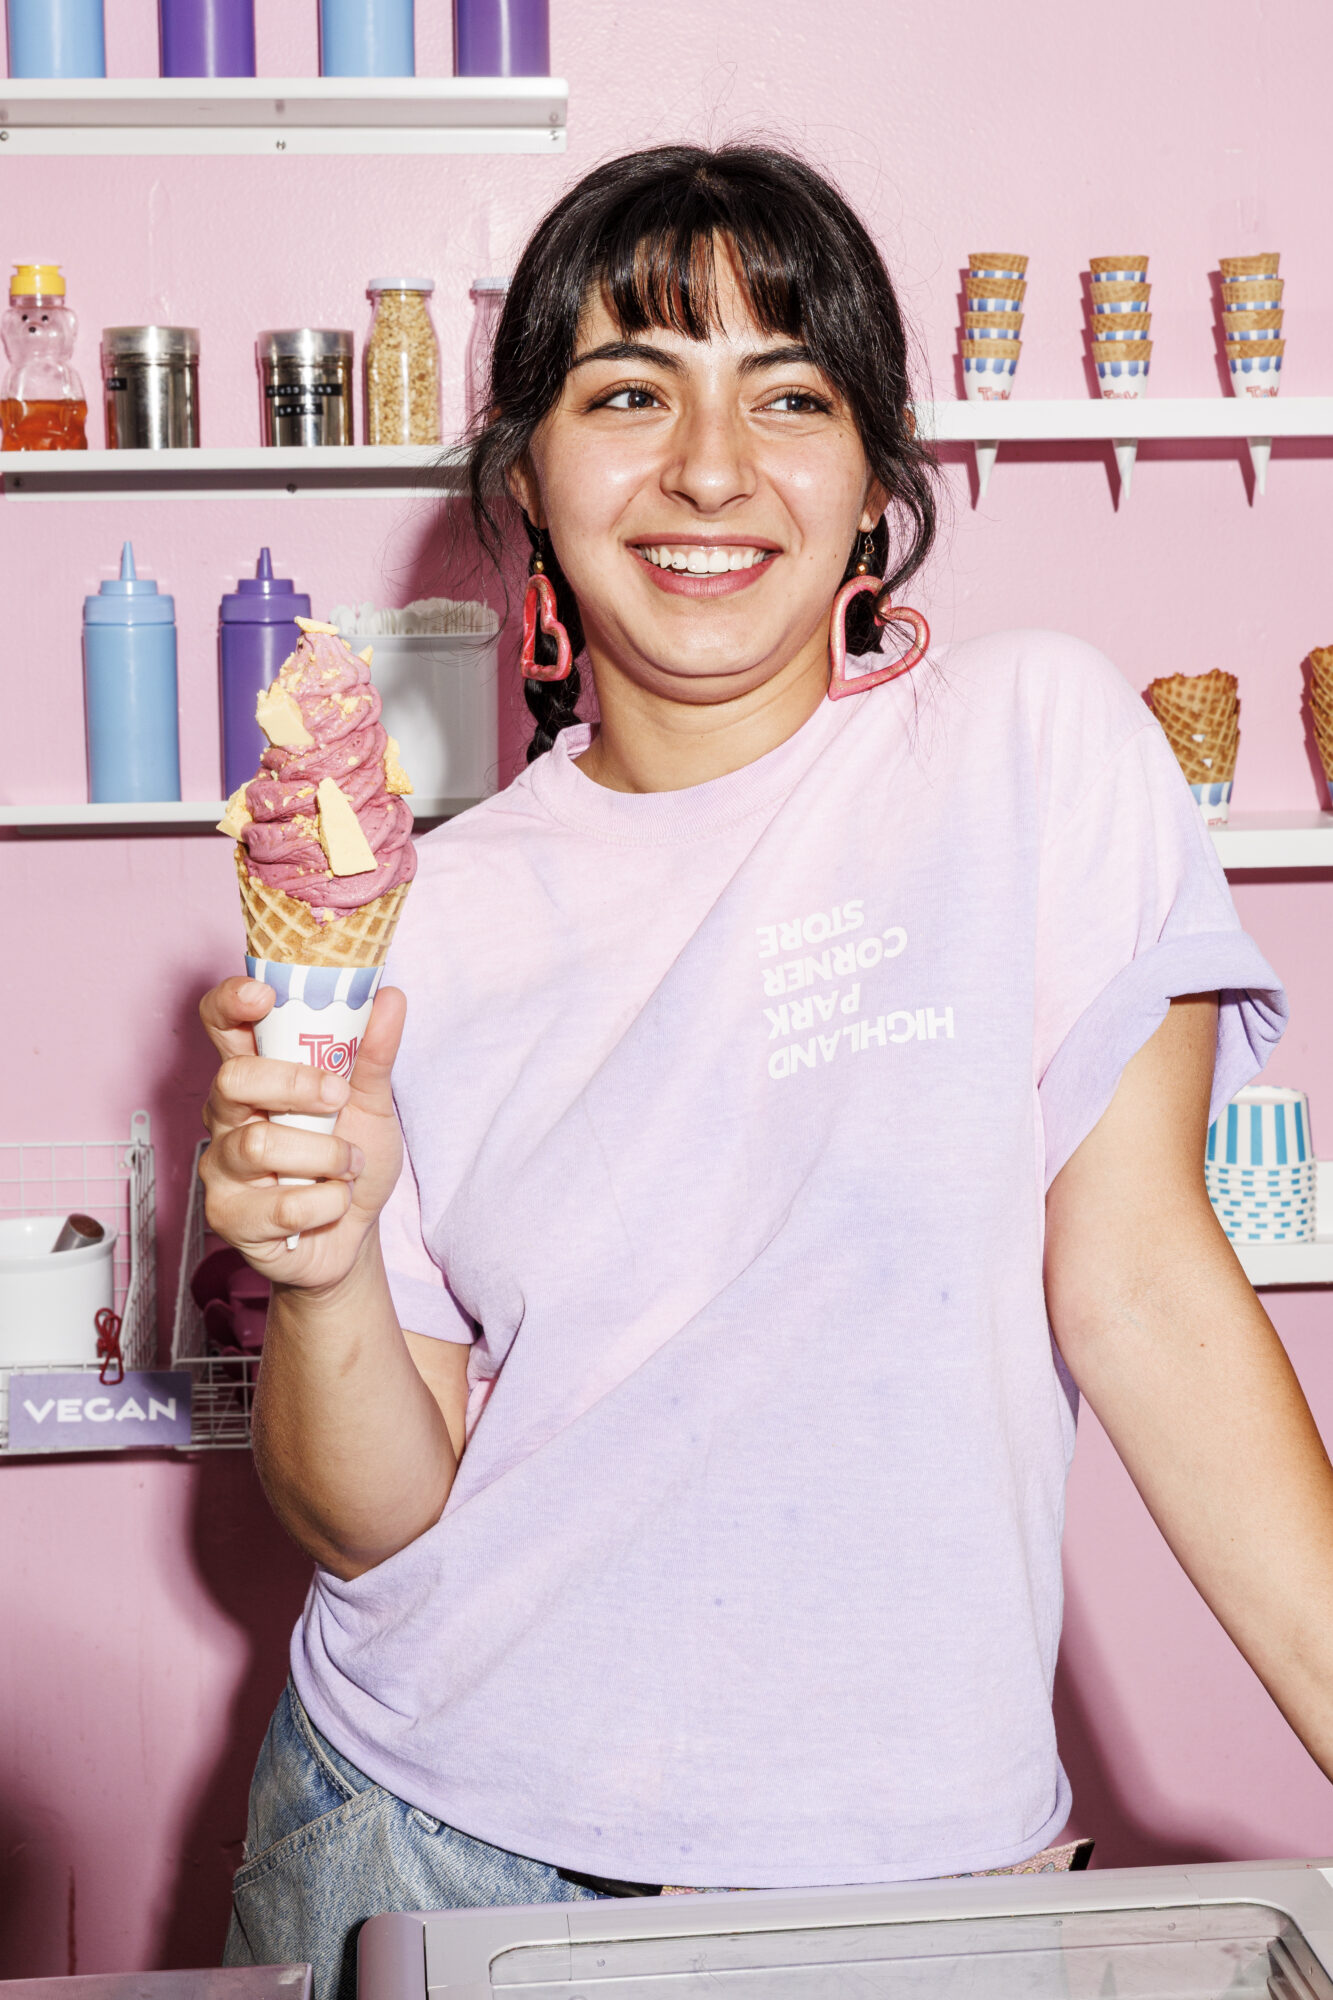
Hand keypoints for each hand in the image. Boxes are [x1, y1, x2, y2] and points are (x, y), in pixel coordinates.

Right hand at [198, 975, 405, 1289]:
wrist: (354, 1235)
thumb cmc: (350, 1160)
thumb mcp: (372, 1103)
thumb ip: (374, 1052)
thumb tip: (390, 997)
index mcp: (256, 1073)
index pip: (222, 1024)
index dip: (231, 1002)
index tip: (262, 997)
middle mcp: (227, 1114)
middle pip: (233, 1079)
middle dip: (295, 1085)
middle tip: (338, 1099)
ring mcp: (221, 1166)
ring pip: (259, 1146)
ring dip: (325, 1154)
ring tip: (350, 1163)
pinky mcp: (229, 1217)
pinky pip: (283, 1206)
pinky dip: (328, 1201)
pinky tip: (335, 1200)